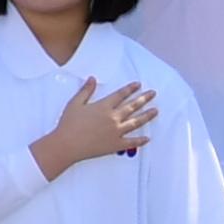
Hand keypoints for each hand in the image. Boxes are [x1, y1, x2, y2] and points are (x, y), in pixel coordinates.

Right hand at [35, 75, 155, 175]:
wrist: (67, 144)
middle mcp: (113, 118)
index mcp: (103, 107)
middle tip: (153, 93)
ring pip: (136, 122)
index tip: (138, 84)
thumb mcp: (74, 103)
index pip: (120, 95)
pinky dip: (140, 140)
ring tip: (155, 111)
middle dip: (143, 99)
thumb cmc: (68, 124)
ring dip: (147, 116)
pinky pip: (132, 142)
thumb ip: (85, 91)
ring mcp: (117, 131)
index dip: (130, 89)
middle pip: (132, 106)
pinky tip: (147, 138)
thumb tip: (92, 78)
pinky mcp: (116, 144)